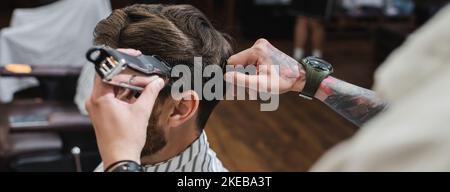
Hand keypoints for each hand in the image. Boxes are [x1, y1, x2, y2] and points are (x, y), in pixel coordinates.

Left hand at [85, 49, 163, 167]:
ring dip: (128, 85)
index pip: (106, 69)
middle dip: (129, 74)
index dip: (120, 59)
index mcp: (100, 98)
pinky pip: (112, 97)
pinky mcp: (102, 113)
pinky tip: (138, 95)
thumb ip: (150, 92)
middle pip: (110, 77)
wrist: (120, 158)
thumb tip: (158, 81)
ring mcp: (97, 107)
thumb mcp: (142, 112)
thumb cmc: (125, 140)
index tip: (132, 55)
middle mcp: (94, 101)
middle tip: (144, 71)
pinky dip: (124, 94)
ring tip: (144, 84)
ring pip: (112, 87)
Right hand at [225, 39, 305, 93]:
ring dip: (244, 78)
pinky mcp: (263, 52)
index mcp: (256, 50)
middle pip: (238, 64)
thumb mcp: (260, 84)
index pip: (233, 62)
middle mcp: (258, 45)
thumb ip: (242, 80)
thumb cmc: (282, 81)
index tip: (232, 90)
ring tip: (251, 90)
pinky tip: (255, 82)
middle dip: (238, 79)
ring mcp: (261, 48)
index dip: (231, 76)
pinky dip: (250, 74)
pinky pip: (250, 63)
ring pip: (243, 65)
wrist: (298, 78)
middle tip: (239, 94)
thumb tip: (226, 77)